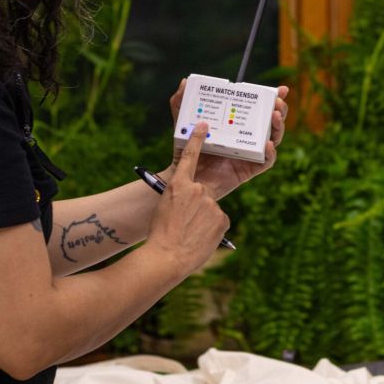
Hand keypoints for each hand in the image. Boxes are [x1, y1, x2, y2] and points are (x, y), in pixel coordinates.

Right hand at [147, 122, 229, 275]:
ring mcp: (211, 204)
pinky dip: (211, 230)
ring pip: (211, 210)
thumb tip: (193, 200)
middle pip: (202, 193)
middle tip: (184, 223)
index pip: (188, 156)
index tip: (203, 126)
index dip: (197, 140)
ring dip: (203, 221)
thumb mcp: (165, 207)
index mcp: (178, 185)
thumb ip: (181, 198)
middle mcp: (197, 190)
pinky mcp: (222, 219)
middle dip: (196, 207)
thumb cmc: (160, 234)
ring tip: (189, 234)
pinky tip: (200, 239)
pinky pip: (219, 222)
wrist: (166, 257)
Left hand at [167, 78, 289, 198]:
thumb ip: (180, 103)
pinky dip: (270, 153)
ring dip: (278, 127)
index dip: (272, 99)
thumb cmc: (185, 150)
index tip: (280, 89)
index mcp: (236, 124)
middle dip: (280, 110)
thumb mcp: (182, 123)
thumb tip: (185, 82)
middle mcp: (246, 137)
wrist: (182, 177)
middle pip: (271, 122)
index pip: (259, 108)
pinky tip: (267, 144)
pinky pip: (265, 162)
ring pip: (273, 139)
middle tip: (278, 102)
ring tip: (274, 117)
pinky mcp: (248, 169)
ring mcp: (249, 153)